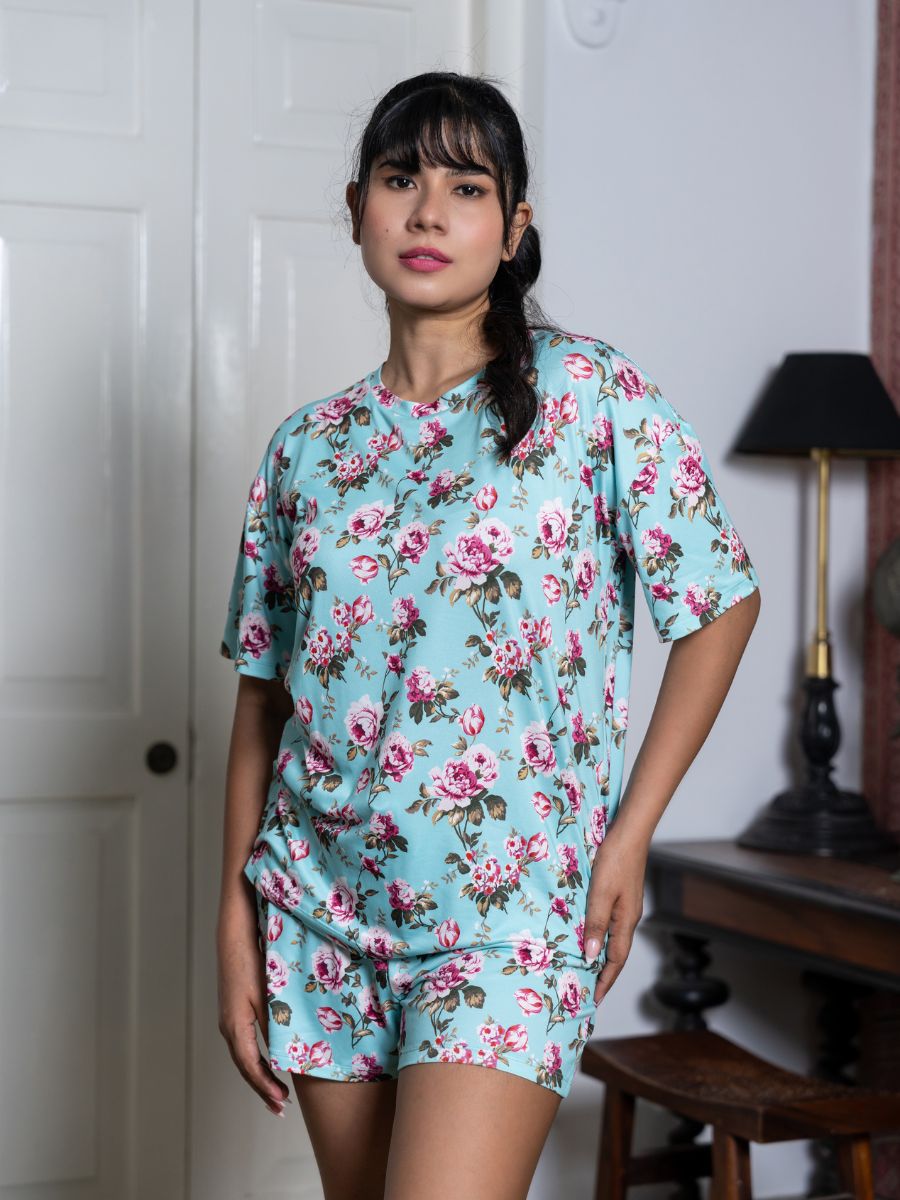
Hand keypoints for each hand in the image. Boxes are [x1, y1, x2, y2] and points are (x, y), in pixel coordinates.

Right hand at [217, 899, 292, 1116]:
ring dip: (259, 1077)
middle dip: (263, 1089)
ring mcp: (228, 1020)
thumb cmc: (252, 963)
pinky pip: (244, 1045)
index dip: (266, 1087)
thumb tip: (286, 1055)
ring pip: (244, 1057)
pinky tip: (267, 1064)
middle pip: (246, 1068)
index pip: (251, 1067)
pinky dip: (256, 1061)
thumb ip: (276, 1026)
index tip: (282, 1103)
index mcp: (235, 1027)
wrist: (234, 938)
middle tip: (280, 1109)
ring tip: (276, 1094)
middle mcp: (228, 1027)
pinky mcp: (232, 1012)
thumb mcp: (268, 996)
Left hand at [583, 827, 648, 1003]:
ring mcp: (626, 907)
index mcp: (626, 921)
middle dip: (603, 974)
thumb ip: (595, 924)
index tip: (594, 1000)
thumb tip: (590, 956)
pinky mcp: (621, 896)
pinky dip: (600, 937)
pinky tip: (589, 936)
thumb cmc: (615, 860)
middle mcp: (629, 918)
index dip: (605, 981)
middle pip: (616, 954)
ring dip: (601, 957)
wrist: (629, 833)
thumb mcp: (600, 893)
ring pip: (613, 939)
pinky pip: (610, 925)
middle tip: (587, 992)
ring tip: (585, 970)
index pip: (615, 960)